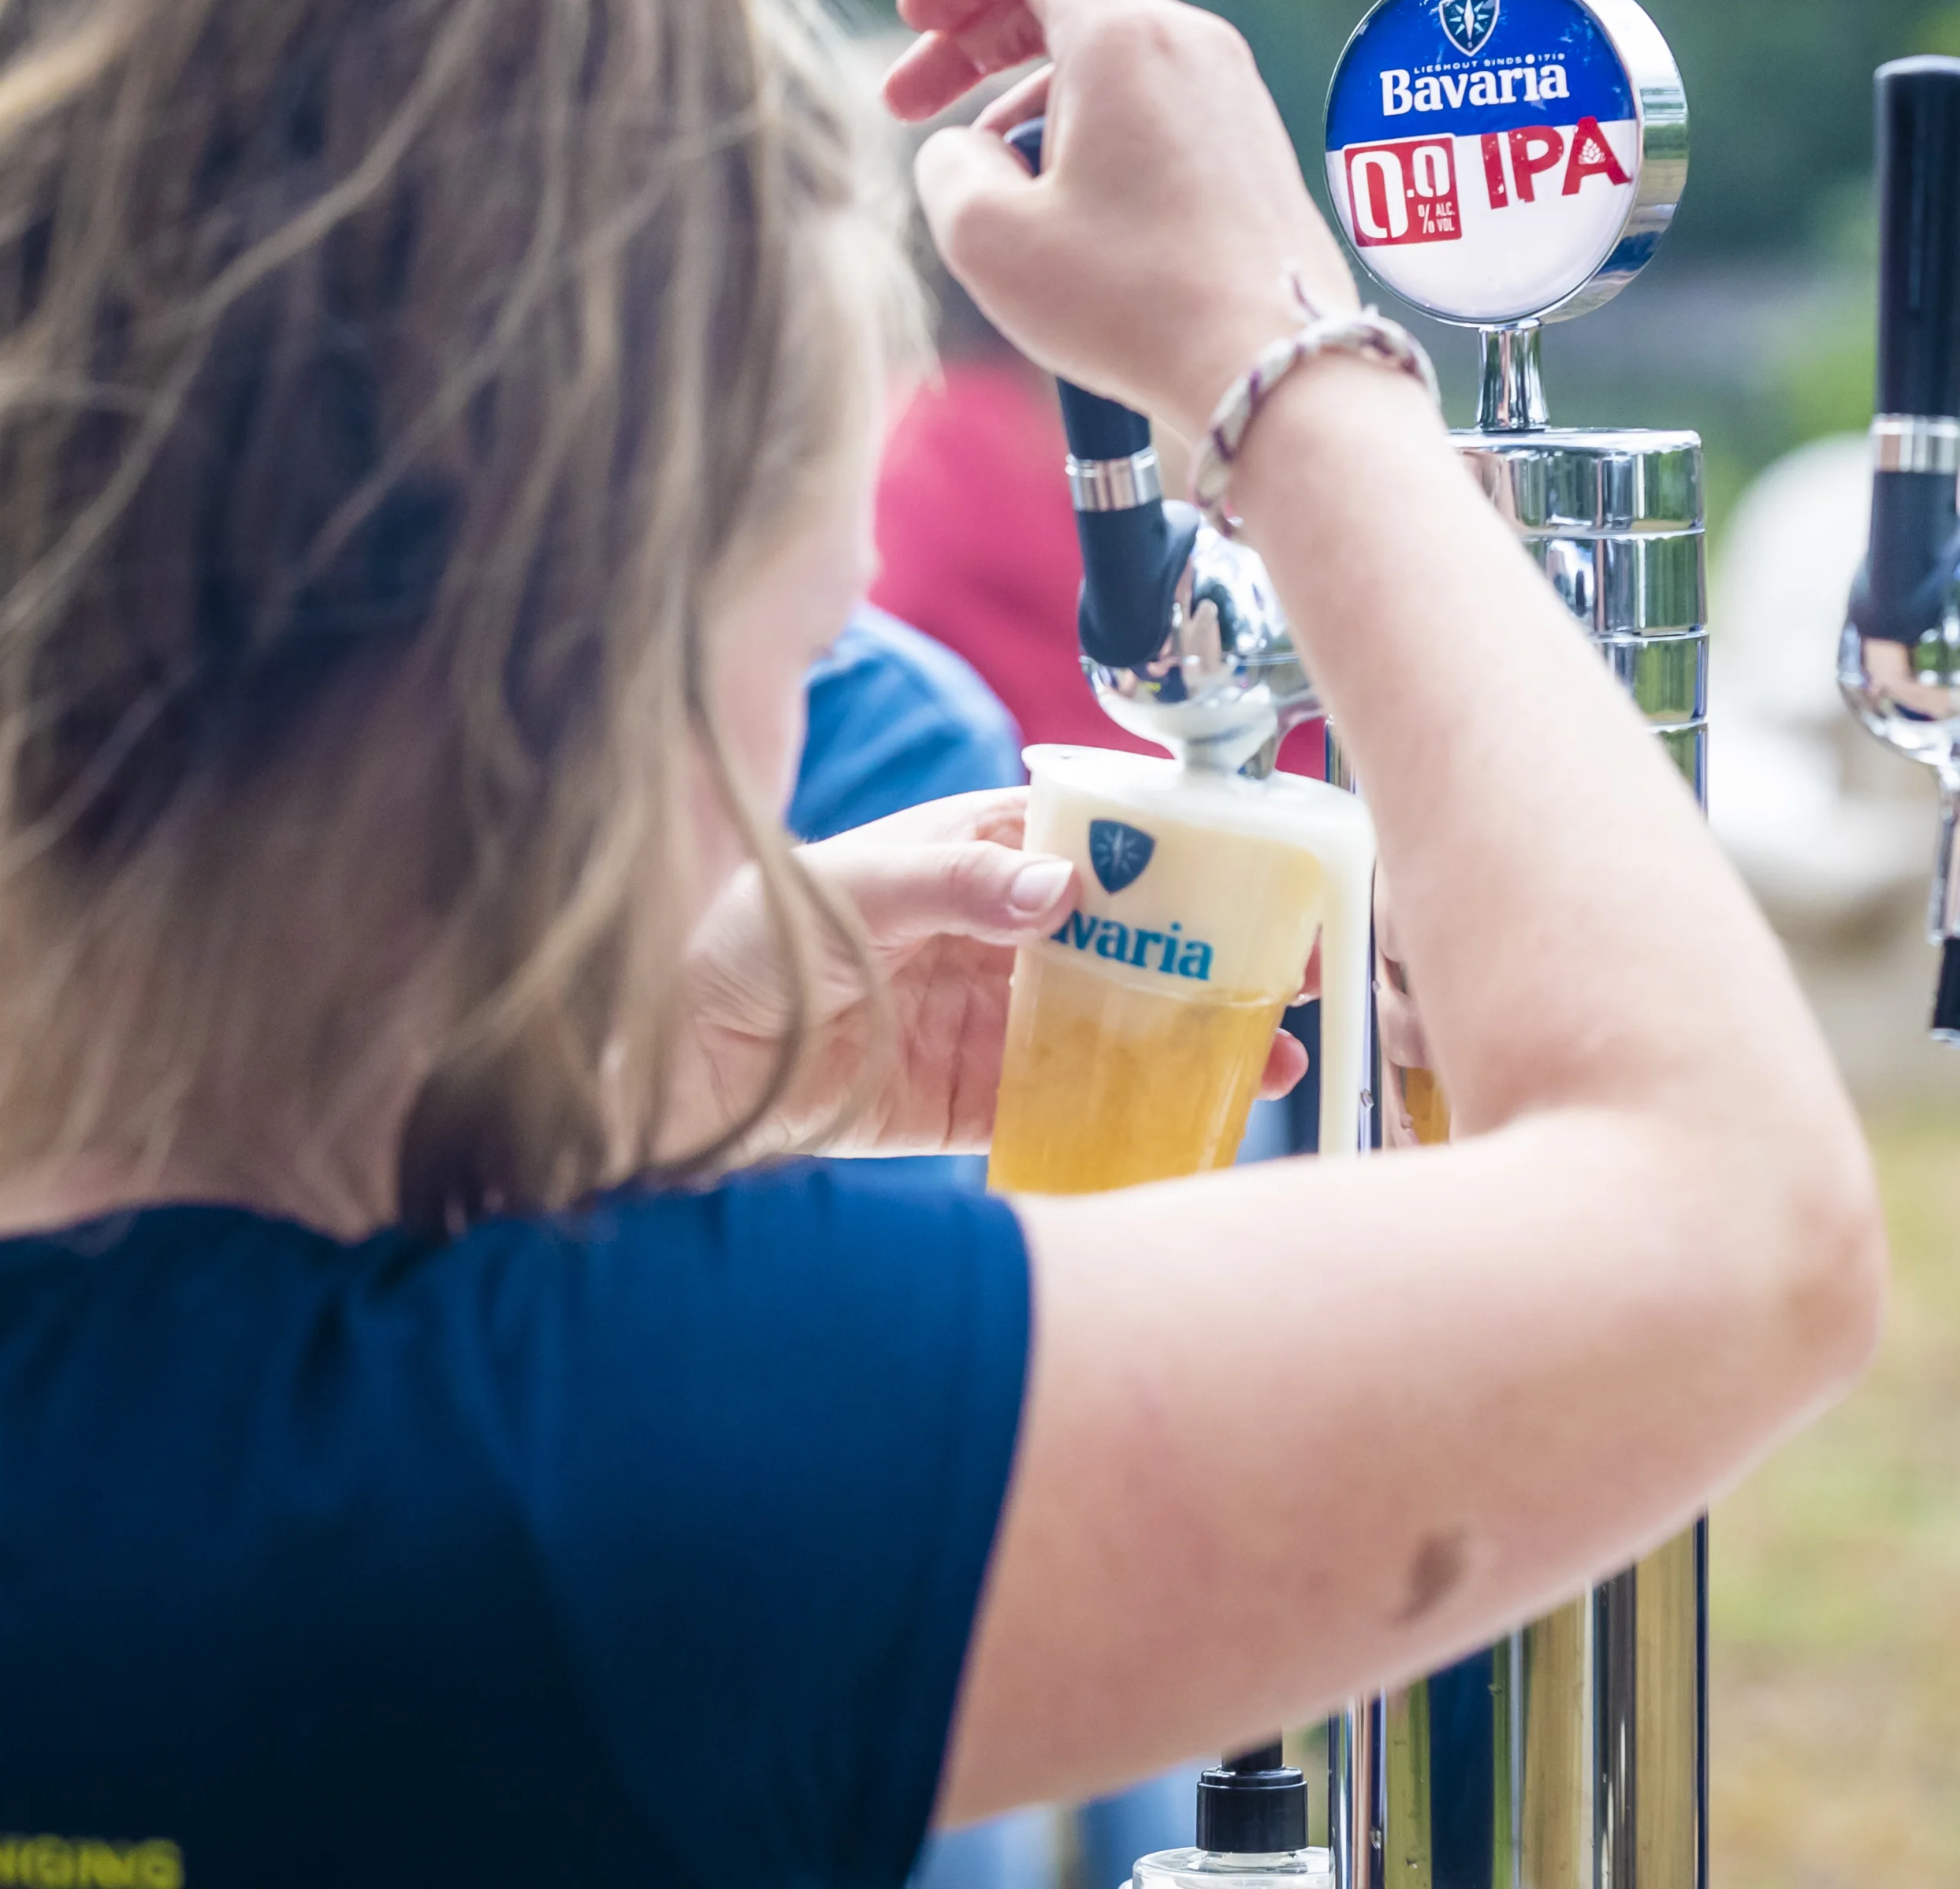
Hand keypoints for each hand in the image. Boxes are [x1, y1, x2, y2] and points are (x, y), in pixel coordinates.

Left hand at [672, 790, 1309, 1160]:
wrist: (662, 1062)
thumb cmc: (738, 939)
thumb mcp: (846, 889)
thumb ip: (952, 884)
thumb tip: (1058, 885)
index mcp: (972, 855)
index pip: (1097, 840)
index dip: (1181, 854)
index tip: (1256, 871)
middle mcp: (993, 934)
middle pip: (1129, 937)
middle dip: (1212, 952)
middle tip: (1296, 972)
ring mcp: (986, 1019)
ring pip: (1114, 1023)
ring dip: (1192, 1038)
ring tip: (1271, 1057)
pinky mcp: (967, 1103)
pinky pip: (1065, 1105)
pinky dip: (1128, 1113)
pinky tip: (1194, 1119)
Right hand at [884, 0, 1358, 433]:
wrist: (1274, 372)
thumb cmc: (1133, 305)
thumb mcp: (987, 237)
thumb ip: (946, 166)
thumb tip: (966, 153)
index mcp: (1123, 37)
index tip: (915, 23)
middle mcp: (1190, 47)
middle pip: (1066, 0)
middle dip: (974, 47)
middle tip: (910, 109)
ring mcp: (1232, 102)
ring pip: (1108, 69)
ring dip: (1029, 110)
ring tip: (987, 189)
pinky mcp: (1253, 158)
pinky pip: (1153, 120)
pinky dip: (1091, 145)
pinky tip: (1064, 222)